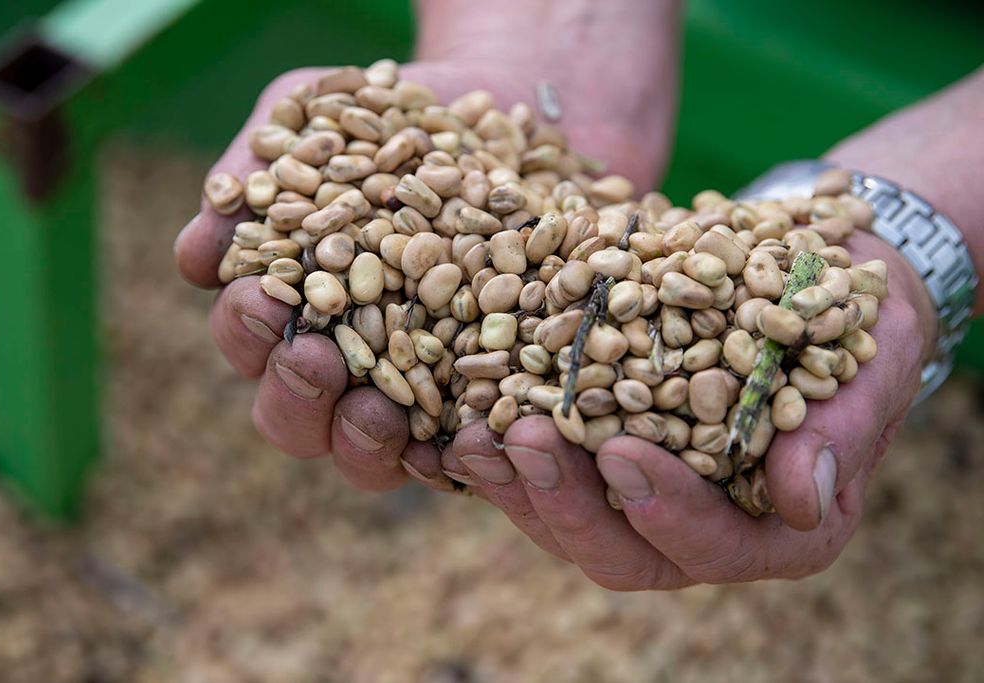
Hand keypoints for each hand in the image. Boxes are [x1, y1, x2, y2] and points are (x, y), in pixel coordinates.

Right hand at [173, 57, 675, 496]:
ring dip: (361, 442)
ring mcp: (417, 393)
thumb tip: (195, 259)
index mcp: (296, 308)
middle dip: (294, 394)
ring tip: (379, 410)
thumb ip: (261, 170)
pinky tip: (468, 436)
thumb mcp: (329, 113)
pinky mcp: (486, 403)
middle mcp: (348, 364)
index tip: (257, 299)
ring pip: (367, 453)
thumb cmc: (407, 116)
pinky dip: (461, 453)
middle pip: (295, 416)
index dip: (245, 330)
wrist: (520, 117)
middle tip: (314, 358)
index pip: (250, 341)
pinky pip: (466, 451)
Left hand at [451, 231, 935, 588]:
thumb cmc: (855, 323)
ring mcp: (639, 494)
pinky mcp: (596, 455)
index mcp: (774, 527)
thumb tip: (803, 499)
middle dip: (567, 503)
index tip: (623, 454)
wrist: (814, 281)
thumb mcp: (870, 360)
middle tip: (524, 439)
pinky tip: (457, 415)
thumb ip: (841, 430)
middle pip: (621, 550)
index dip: (667, 509)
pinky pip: (540, 470)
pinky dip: (498, 447)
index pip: (715, 545)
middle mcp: (699, 524)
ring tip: (469, 431)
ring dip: (515, 483)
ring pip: (566, 519)